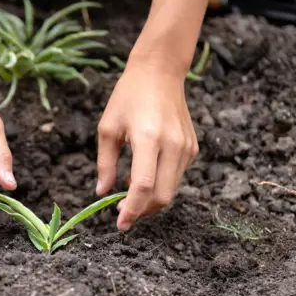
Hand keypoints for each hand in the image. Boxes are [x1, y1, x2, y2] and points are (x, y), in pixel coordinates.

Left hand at [96, 61, 198, 230]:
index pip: (143, 186)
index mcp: (149, 138)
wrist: (160, 72)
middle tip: (122, 212)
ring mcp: (187, 147)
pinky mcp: (193, 148)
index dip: (132, 210)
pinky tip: (145, 175)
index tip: (120, 224)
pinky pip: (177, 176)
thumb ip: (105, 164)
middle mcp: (173, 145)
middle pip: (162, 196)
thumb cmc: (128, 97)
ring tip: (128, 191)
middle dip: (142, 210)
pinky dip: (161, 184)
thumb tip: (102, 193)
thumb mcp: (108, 129)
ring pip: (172, 190)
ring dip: (151, 199)